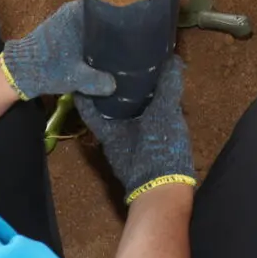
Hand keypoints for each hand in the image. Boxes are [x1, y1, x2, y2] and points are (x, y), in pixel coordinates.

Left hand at [0, 0, 121, 99]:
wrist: (19, 72)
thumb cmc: (48, 67)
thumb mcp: (76, 77)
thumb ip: (98, 80)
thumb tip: (115, 84)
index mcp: (77, 14)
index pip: (106, 11)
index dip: (119, 23)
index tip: (131, 36)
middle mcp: (71, 12)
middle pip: (99, 20)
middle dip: (110, 33)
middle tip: (127, 48)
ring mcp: (64, 22)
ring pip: (90, 28)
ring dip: (99, 40)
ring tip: (116, 53)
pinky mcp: (59, 33)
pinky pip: (81, 34)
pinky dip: (89, 44)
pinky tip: (98, 57)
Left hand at [77, 57, 196, 200]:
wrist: (165, 195)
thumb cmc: (156, 154)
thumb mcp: (164, 116)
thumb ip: (167, 90)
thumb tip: (172, 62)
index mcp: (109, 131)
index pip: (88, 107)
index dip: (85, 91)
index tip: (84, 73)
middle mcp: (112, 143)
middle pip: (105, 116)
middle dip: (109, 97)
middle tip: (116, 76)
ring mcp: (126, 155)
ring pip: (122, 127)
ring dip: (127, 111)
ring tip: (138, 91)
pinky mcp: (140, 164)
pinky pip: (136, 137)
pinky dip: (142, 124)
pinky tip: (155, 117)